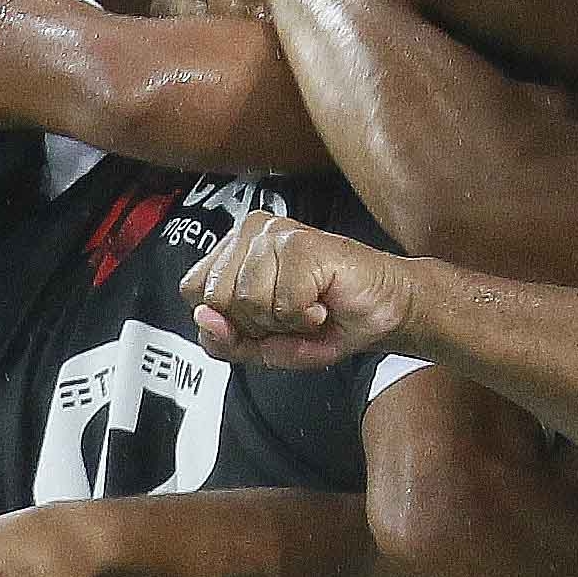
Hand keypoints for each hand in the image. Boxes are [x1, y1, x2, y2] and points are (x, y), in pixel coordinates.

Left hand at [188, 209, 415, 369]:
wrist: (384, 310)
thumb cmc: (327, 321)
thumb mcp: (265, 346)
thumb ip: (225, 340)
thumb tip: (203, 318)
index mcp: (234, 248)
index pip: (193, 290)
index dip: (227, 319)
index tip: (264, 316)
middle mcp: (249, 230)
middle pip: (217, 297)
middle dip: (256, 322)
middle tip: (290, 312)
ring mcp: (275, 232)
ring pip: (249, 300)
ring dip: (284, 320)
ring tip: (308, 306)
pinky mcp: (301, 243)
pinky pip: (283, 302)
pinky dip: (305, 317)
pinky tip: (321, 303)